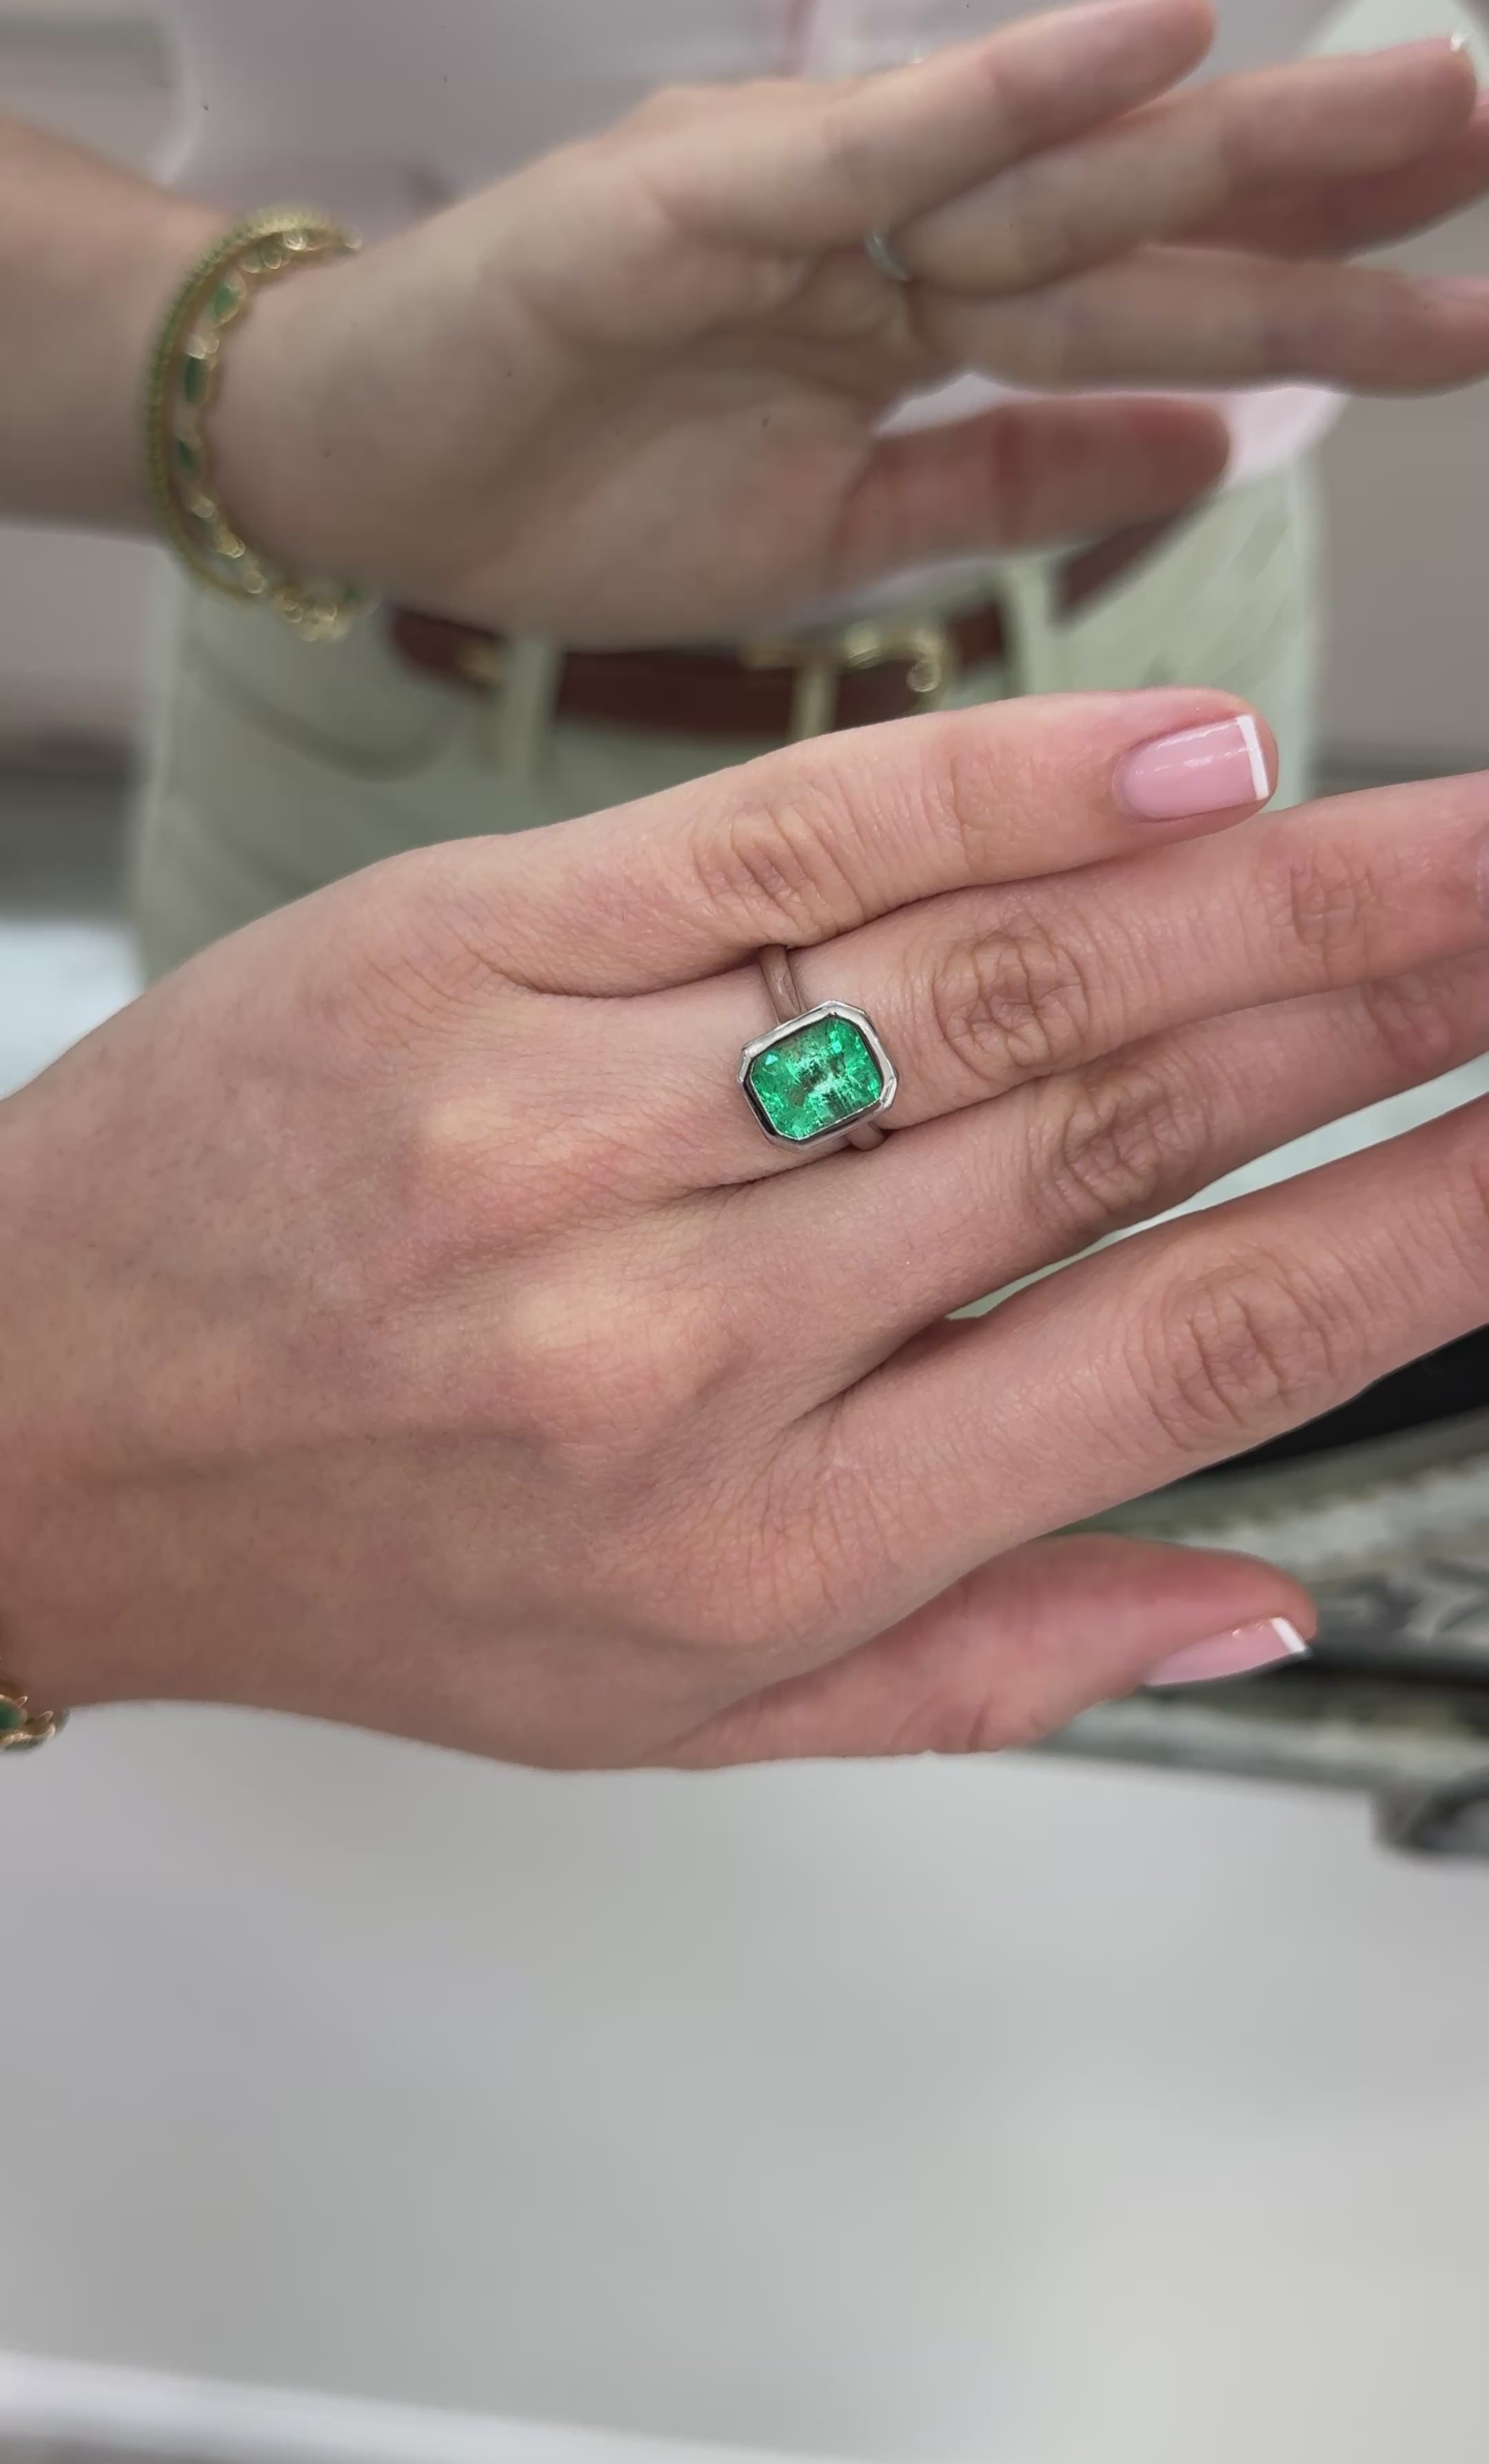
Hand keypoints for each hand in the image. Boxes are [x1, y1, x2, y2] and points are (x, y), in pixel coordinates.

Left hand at [4, 699, 1485, 1763]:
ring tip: (1451, 830)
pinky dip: (999, 784)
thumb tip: (1257, 1601)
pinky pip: (779, 849)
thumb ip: (977, 1662)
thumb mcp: (667, 1712)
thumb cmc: (359, 1560)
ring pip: (991, 980)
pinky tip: (1184, 751)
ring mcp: (574, 1134)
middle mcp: (690, 1348)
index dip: (1415, 1229)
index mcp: (770, 1544)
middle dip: (1386, 998)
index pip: (1180, 1360)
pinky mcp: (466, 954)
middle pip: (1121, 1128)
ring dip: (1262, 886)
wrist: (31, 1423)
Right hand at [213, 0, 1488, 641]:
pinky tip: (1152, 35)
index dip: (1312, 299)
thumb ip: (1016, 480)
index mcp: (918, 325)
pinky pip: (871, 143)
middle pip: (1134, 217)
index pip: (1147, 307)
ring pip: (1046, 166)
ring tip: (1426, 105)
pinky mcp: (687, 198)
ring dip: (1235, 129)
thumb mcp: (837, 530)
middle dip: (1328, 193)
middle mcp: (883, 240)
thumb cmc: (569, 497)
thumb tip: (1209, 457)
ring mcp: (794, 203)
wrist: (348, 477)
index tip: (1470, 306)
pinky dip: (1004, 89)